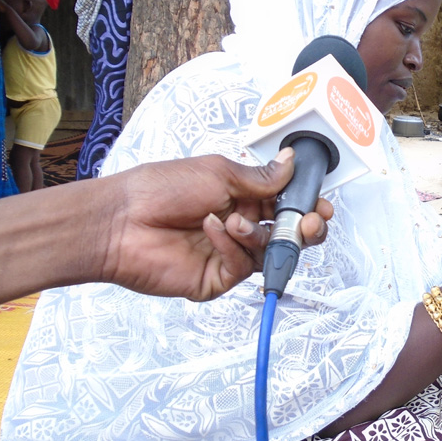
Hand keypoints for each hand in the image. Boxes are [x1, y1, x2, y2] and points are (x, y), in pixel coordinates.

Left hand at [99, 150, 332, 300]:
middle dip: (303, 228)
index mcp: (242, 197)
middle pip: (287, 234)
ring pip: (269, 252)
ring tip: (237, 222)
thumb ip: (261, 177)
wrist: (120, 222)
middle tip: (309, 223)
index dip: (307, 207)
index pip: (287, 205)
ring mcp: (229, 253)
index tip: (321, 206)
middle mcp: (239, 225)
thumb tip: (290, 162)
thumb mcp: (218, 172)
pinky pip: (242, 266)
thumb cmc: (160, 189)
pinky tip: (212, 230)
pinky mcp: (217, 278)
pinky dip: (232, 247)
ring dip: (260, 235)